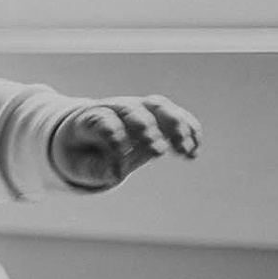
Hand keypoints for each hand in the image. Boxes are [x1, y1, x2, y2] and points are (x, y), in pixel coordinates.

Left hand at [50, 96, 200, 189]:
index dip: (114, 142)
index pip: (102, 123)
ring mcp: (136, 107)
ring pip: (158, 106)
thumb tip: (121, 172)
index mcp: (89, 118)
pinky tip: (194, 151)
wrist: (84, 140)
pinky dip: (188, 129)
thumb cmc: (83, 156)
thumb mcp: (84, 166)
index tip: (120, 171)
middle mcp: (114, 107)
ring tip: (184, 152)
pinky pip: (176, 115)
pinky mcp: (156, 113)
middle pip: (131, 109)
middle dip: (146, 129)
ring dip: (174, 127)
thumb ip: (102, 168)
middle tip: (158, 152)